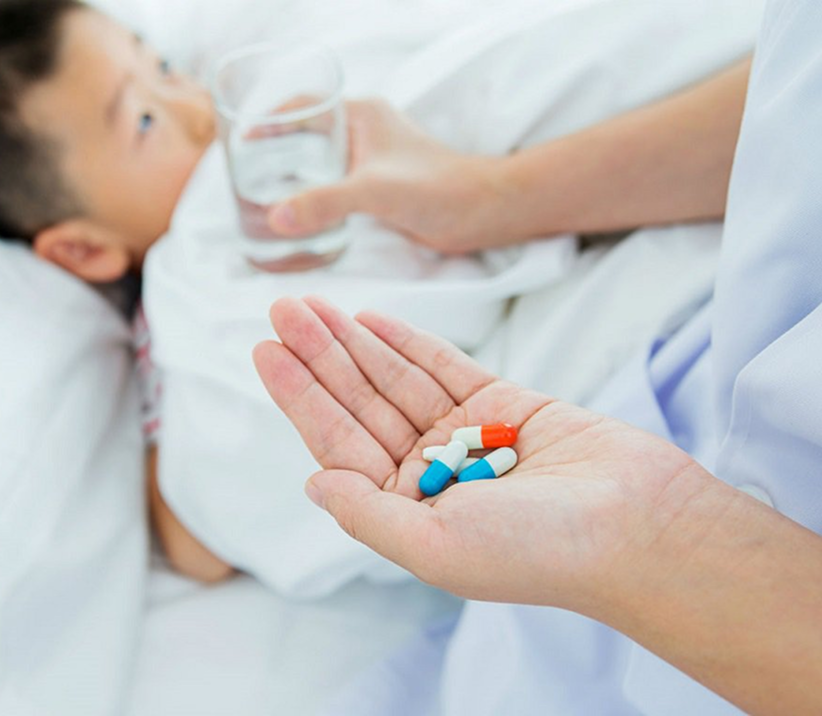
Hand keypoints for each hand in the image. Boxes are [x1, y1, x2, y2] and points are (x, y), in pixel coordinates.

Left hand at [253, 296, 714, 612]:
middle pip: (359, 404)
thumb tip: (311, 482)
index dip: (300, 396)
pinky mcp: (503, 406)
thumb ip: (367, 514)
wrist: (638, 526)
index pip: (337, 444)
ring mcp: (466, 436)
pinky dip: (408, 342)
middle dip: (319, 356)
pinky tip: (371, 320)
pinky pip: (443, 367)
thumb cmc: (538, 551)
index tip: (266, 351)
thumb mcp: (434, 545)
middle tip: (281, 308)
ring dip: (353, 342)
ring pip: (394, 380)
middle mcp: (429, 473)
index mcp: (407, 511)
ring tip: (314, 305)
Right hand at [266, 100, 516, 253]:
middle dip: (274, 151)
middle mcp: (364, 132)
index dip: (269, 120)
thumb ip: (324, 203)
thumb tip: (275, 218)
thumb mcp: (373, 192)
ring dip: (293, 175)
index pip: (303, 106)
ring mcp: (372, 158)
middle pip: (306, 133)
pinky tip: (299, 215)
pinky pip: (335, 183)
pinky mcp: (380, 185)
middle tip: (243, 176)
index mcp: (361, 115)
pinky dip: (314, 194)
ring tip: (260, 196)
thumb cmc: (436, 189)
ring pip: (320, 161)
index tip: (240, 141)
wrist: (478, 213)